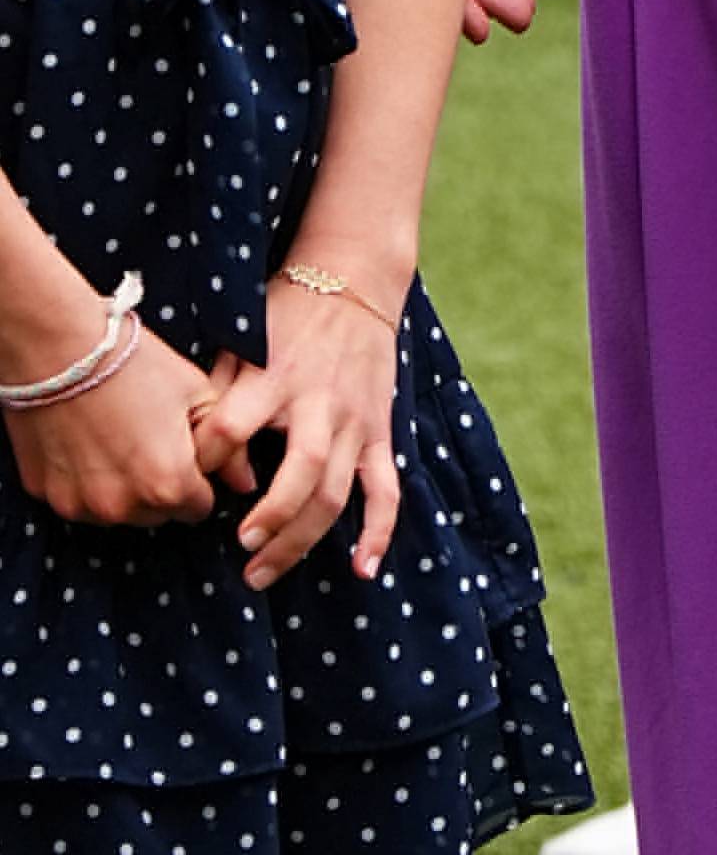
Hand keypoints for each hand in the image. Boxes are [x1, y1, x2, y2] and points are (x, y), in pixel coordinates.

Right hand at [2, 311, 217, 526]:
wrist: (57, 342)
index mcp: (168, 485)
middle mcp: (123, 506)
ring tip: (114, 438)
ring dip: (121, 488)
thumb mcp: (196, 393)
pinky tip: (83, 442)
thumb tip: (244, 482)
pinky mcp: (46, 493)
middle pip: (157, 514)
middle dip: (159, 486)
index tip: (182, 452)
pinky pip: (77, 499)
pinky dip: (82, 481)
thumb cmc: (131, 361)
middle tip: (146, 439)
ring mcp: (80, 504)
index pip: (199, 507)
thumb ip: (227, 448)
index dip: (196, 478)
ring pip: (116, 511)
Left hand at [187, 272, 402, 590]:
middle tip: (241, 549)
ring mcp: (355, 423)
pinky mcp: (380, 433)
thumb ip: (219, 391)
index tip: (191, 476)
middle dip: (268, 521)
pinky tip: (361, 569)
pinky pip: (386, 491)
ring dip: (300, 540)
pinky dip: (378, 533)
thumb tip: (204, 456)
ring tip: (264, 570)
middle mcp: (318, 404)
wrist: (353, 284)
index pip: (232, 426)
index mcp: (274, 377)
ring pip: (334, 495)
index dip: (208, 457)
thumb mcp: (240, 339)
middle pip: (298, 477)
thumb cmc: (283, 314)